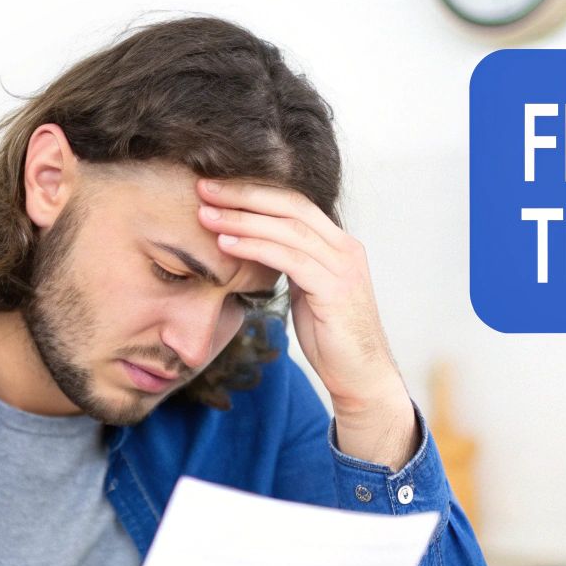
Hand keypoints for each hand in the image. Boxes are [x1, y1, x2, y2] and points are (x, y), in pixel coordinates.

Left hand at [196, 178, 418, 469]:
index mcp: (337, 244)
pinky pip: (289, 259)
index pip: (292, 203)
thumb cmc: (332, 338)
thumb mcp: (308, 292)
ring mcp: (343, 266)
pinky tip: (226, 244)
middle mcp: (344, 247)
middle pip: (289, 205)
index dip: (253, 191)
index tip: (215, 189)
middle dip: (243, 194)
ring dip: (242, 219)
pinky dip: (255, 247)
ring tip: (206, 215)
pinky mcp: (335, 289)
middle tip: (204, 188)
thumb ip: (292, 266)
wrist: (361, 377)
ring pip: (286, 228)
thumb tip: (260, 249)